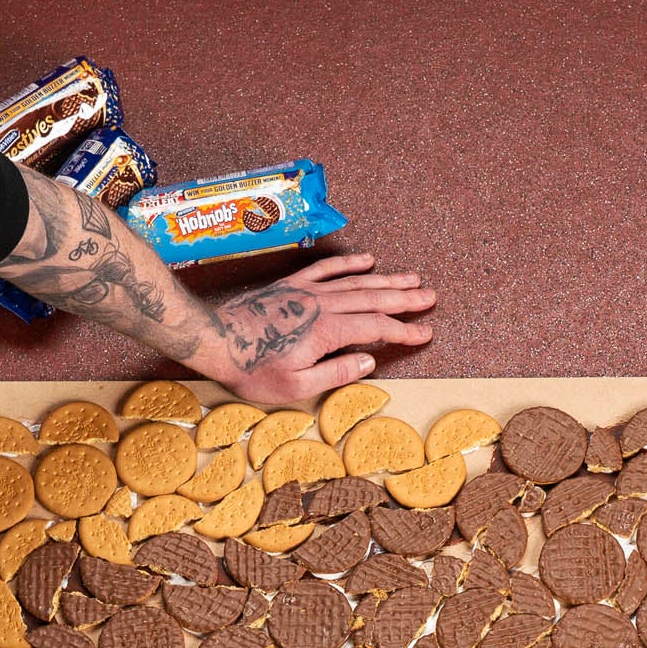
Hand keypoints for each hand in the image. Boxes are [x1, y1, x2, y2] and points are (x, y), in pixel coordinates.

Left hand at [205, 252, 438, 407]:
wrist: (216, 340)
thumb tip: (367, 363)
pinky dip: (349, 264)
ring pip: (356, 282)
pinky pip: (327, 269)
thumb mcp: (296, 387)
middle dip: (405, 300)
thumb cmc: (252, 368)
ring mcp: (308, 291)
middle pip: (373, 298)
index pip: (376, 328)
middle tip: (430, 297)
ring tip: (411, 279)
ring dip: (386, 280)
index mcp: (327, 331)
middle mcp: (322, 305)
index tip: (425, 334)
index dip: (403, 331)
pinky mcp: (293, 285)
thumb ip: (336, 374)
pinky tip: (368, 260)